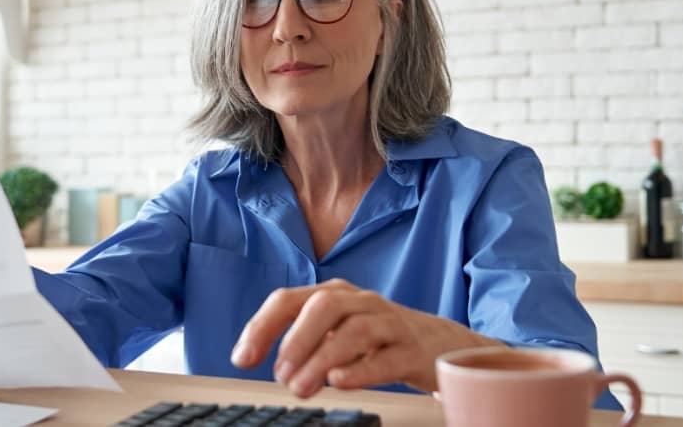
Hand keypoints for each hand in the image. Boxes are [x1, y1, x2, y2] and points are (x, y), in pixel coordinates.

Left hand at [230, 278, 503, 397]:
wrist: (440, 344)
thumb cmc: (378, 338)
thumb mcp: (336, 331)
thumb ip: (302, 341)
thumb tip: (265, 362)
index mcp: (335, 295)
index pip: (289, 300)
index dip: (262, 327)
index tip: (242, 359)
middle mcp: (361, 302)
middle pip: (324, 306)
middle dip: (296, 339)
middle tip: (280, 375)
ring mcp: (390, 324)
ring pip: (355, 331)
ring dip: (322, 359)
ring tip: (302, 388)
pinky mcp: (413, 351)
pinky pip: (387, 357)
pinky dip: (361, 369)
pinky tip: (339, 381)